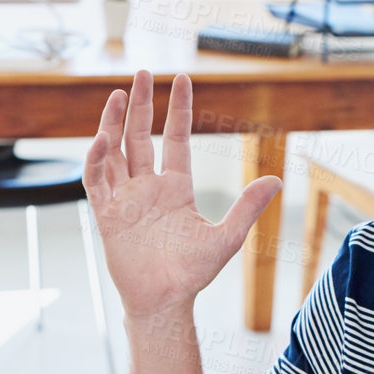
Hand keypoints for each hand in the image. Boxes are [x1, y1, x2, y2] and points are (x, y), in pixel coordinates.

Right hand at [82, 71, 281, 319]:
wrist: (165, 301)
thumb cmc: (193, 273)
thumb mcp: (227, 237)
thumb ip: (247, 207)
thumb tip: (277, 180)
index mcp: (176, 188)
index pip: (174, 138)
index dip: (177, 109)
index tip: (181, 79)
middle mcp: (147, 188)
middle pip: (139, 136)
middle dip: (138, 105)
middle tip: (139, 72)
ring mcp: (125, 199)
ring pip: (114, 152)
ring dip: (112, 124)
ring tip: (115, 95)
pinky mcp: (106, 215)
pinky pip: (96, 181)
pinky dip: (96, 160)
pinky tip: (101, 139)